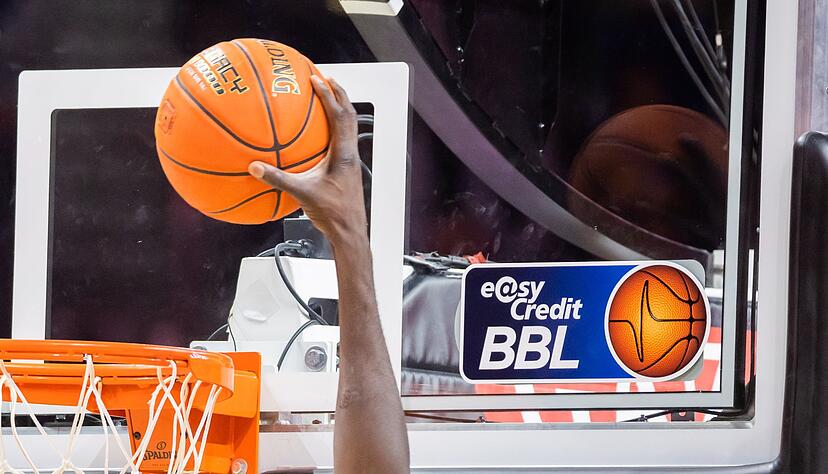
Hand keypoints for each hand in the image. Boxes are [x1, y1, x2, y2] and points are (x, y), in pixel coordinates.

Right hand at [249, 75, 366, 245]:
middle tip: (324, 77)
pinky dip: (331, 129)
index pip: (339, 116)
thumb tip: (254, 167)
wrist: (350, 232)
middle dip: (338, 93)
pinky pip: (340, 141)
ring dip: (337, 109)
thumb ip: (278, 179)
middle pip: (349, 115)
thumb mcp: (303, 194)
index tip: (317, 78)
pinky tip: (315, 133)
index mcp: (344, 155)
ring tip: (324, 96)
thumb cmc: (333, 214)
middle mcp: (350, 154)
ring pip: (348, 127)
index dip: (329, 95)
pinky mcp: (345, 170)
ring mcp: (349, 161)